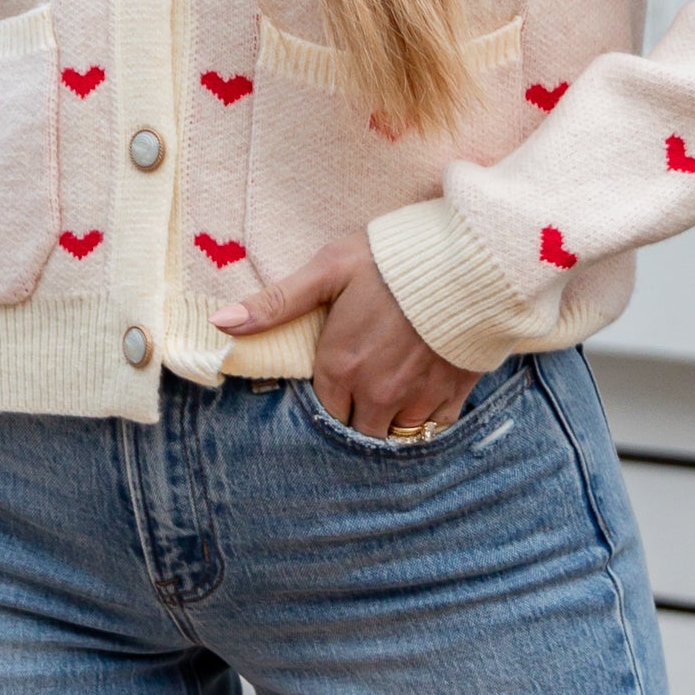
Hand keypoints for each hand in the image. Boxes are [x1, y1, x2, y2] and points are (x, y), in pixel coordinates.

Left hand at [222, 240, 472, 436]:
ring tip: (392, 399)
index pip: (322, 411)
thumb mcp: (329, 269)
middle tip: (362, 396)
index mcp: (340, 366)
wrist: (472, 259)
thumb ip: (276, 303)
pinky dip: (426, 421)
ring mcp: (416, 397)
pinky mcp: (453, 394)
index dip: (328, 400)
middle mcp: (376, 392)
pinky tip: (424, 398)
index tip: (335, 385)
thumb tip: (221, 322)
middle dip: (356, 419)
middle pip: (356, 432)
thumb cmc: (394, 259)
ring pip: (394, 435)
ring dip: (390, 423)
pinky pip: (434, 429)